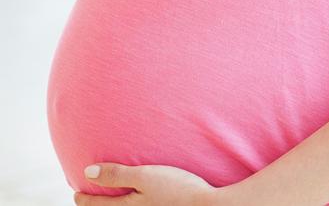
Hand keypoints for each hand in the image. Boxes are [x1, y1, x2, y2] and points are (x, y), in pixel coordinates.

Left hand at [73, 162, 223, 205]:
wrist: (205, 205)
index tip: (76, 193)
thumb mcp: (145, 176)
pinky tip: (136, 202)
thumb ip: (117, 174)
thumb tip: (86, 172)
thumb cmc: (176, 188)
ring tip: (109, 201)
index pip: (99, 204)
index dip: (85, 199)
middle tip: (86, 200)